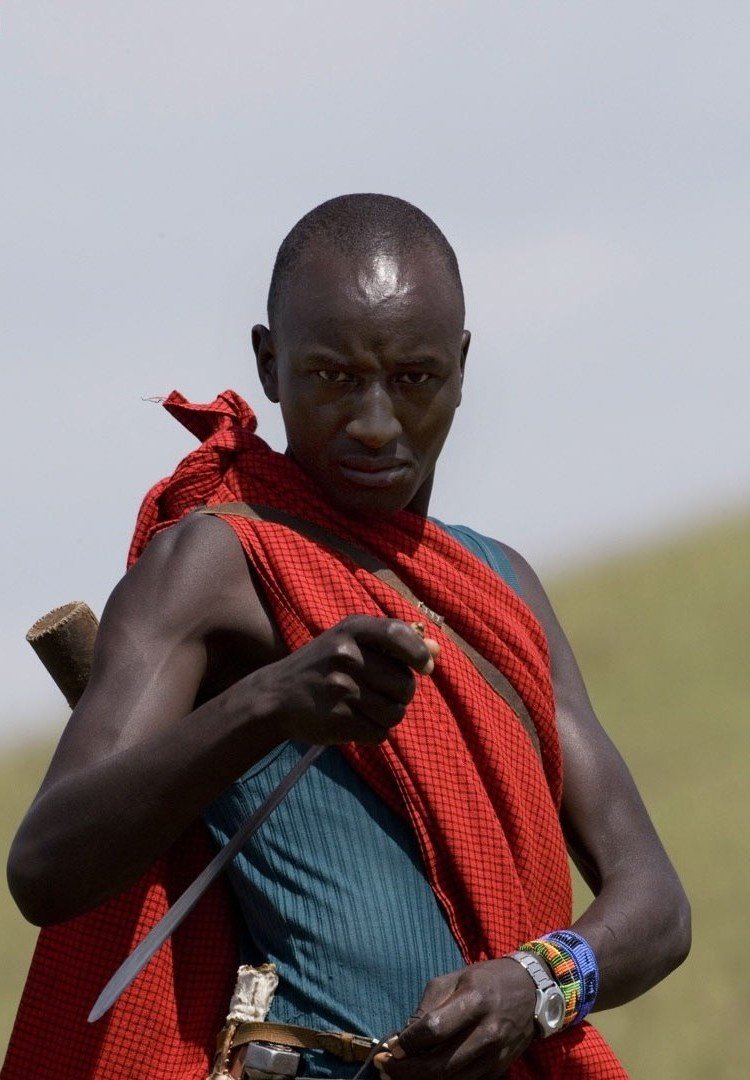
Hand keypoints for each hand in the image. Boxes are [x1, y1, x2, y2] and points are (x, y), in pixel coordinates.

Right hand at [251, 614, 439, 745]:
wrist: (275, 697)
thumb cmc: (323, 666)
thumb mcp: (351, 642)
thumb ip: (395, 643)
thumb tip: (438, 649)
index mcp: (351, 629)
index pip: (398, 635)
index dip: (419, 654)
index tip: (425, 667)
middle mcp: (346, 655)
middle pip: (405, 684)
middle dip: (400, 694)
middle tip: (379, 692)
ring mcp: (341, 688)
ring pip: (395, 712)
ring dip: (387, 716)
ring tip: (365, 708)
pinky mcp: (337, 719)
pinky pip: (379, 733)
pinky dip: (372, 732)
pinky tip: (353, 721)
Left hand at [375, 958, 535, 1078]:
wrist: (530, 992)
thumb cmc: (485, 980)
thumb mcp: (454, 978)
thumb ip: (427, 1006)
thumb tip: (402, 1036)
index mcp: (474, 1001)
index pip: (434, 1029)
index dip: (407, 1043)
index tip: (389, 1047)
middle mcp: (487, 1031)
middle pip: (441, 1065)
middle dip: (407, 1071)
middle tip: (386, 1068)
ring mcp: (495, 1055)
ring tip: (399, 1075)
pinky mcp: (499, 1069)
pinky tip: (425, 1076)